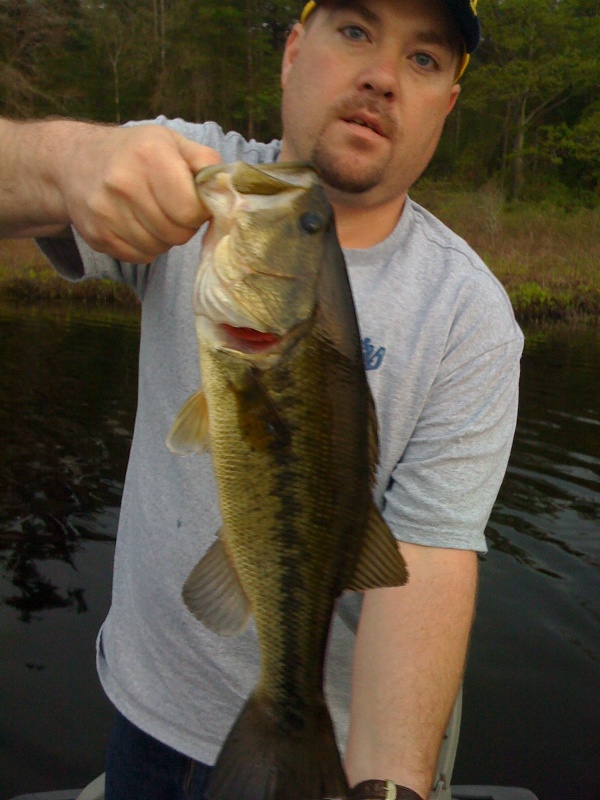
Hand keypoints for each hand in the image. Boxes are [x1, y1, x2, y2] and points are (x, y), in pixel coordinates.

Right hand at [56, 123, 220, 261]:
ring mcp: (105, 212)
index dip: (198, 212)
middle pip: (176, 234)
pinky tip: (136, 225)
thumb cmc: (134, 152)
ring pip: (158, 249)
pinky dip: (145, 247)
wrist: (74, 162)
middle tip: (172, 209)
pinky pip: (139, 257)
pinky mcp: (96, 236)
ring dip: (164, 238)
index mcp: (149, 155)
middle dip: (182, 226)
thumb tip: (229, 188)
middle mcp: (123, 183)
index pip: (190, 211)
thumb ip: (205, 162)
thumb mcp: (170, 142)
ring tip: (153, 215)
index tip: (191, 202)